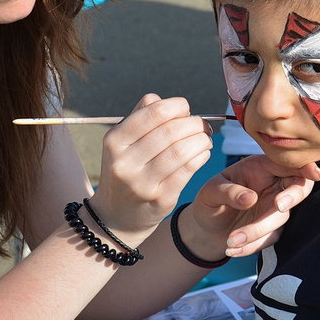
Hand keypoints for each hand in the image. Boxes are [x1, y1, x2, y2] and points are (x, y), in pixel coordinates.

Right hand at [90, 94, 212, 243]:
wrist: (115, 217)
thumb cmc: (125, 170)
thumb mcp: (121, 143)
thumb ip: (141, 117)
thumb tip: (167, 102)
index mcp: (114, 141)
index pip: (154, 113)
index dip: (177, 106)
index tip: (185, 109)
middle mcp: (125, 162)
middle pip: (170, 131)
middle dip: (194, 123)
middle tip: (202, 125)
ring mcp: (143, 183)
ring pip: (182, 151)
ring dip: (201, 140)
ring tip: (204, 138)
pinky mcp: (161, 199)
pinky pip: (188, 170)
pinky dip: (201, 156)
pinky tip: (203, 153)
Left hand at [188, 154, 319, 257]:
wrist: (205, 227)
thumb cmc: (210, 201)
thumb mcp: (210, 192)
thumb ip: (228, 191)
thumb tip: (250, 198)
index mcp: (261, 167)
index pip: (288, 164)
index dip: (305, 167)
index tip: (314, 173)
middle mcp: (273, 186)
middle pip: (298, 188)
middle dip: (292, 197)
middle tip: (278, 206)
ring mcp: (275, 208)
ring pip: (281, 217)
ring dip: (257, 231)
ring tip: (230, 240)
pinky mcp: (273, 229)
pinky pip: (270, 237)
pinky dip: (252, 245)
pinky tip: (232, 249)